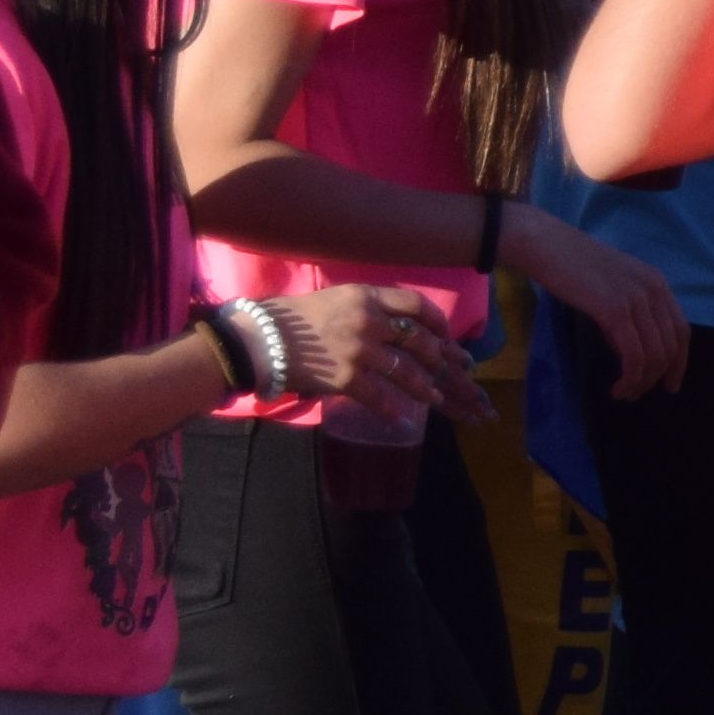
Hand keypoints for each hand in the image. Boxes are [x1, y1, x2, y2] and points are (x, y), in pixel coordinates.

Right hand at [269, 282, 482, 421]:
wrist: (257, 339)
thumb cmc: (289, 318)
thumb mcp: (333, 299)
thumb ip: (366, 307)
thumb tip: (393, 325)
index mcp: (366, 297)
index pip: (416, 305)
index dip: (437, 322)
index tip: (446, 335)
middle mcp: (370, 321)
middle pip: (420, 341)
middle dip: (442, 359)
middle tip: (456, 370)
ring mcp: (361, 351)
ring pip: (407, 373)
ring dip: (424, 389)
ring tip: (434, 399)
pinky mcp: (348, 379)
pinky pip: (381, 397)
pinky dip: (392, 410)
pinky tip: (399, 418)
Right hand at [506, 207, 688, 396]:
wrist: (545, 244)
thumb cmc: (571, 265)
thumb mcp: (611, 287)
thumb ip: (628, 313)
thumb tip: (630, 348)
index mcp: (657, 282)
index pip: (681, 330)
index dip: (680, 361)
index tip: (670, 383)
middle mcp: (654, 289)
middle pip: (671, 346)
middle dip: (658, 377)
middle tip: (638, 394)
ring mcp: (636, 299)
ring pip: (654, 355)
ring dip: (642, 382)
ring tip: (624, 393)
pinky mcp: (615, 310)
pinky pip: (634, 355)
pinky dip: (630, 378)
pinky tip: (617, 387)